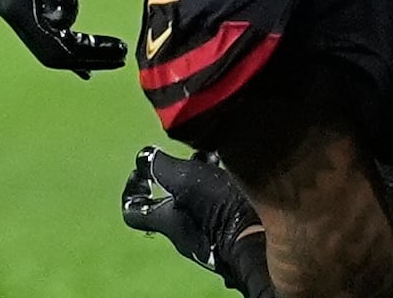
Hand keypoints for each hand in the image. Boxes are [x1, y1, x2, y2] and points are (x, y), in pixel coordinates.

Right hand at [0, 0, 126, 75]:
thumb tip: (63, 23)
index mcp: (17, 1)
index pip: (50, 45)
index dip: (83, 55)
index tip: (117, 51)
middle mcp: (13, 10)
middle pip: (49, 51)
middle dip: (85, 58)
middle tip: (121, 55)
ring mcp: (17, 6)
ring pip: (48, 44)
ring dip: (80, 52)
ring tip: (113, 51)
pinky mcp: (26, 0)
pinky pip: (47, 30)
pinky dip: (70, 41)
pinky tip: (89, 48)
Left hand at [123, 146, 279, 297]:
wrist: (259, 237)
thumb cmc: (218, 211)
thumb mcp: (184, 180)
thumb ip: (163, 167)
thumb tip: (145, 159)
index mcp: (166, 222)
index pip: (133, 212)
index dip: (133, 189)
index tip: (142, 170)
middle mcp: (184, 233)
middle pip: (170, 202)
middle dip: (178, 175)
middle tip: (193, 155)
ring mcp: (207, 236)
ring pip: (197, 202)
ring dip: (203, 179)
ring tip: (220, 158)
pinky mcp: (231, 232)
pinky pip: (220, 207)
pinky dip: (222, 188)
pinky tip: (237, 172)